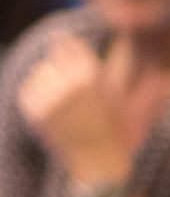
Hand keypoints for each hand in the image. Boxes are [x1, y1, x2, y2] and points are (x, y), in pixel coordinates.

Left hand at [16, 35, 125, 180]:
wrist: (98, 160)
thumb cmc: (111, 123)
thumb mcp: (114, 87)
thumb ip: (101, 59)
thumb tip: (84, 36)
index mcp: (91, 75)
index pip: (69, 44)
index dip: (72, 52)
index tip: (76, 66)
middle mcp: (68, 84)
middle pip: (52, 57)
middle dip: (62, 70)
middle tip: (76, 96)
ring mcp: (49, 97)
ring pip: (40, 72)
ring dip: (49, 83)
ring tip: (66, 105)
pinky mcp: (33, 110)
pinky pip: (29, 89)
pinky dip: (38, 97)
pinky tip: (54, 111)